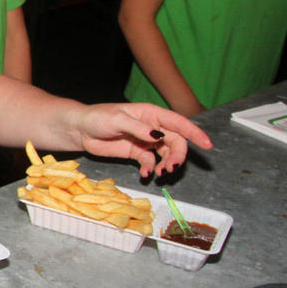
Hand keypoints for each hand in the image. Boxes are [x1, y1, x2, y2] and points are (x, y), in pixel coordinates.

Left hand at [69, 102, 212, 176]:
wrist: (79, 130)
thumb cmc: (97, 118)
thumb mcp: (118, 120)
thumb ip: (139, 128)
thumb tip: (159, 136)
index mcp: (151, 114)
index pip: (178, 122)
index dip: (194, 133)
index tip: (208, 144)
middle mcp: (152, 127)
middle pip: (175, 141)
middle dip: (178, 155)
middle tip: (172, 168)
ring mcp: (145, 140)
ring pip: (165, 153)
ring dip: (167, 163)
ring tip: (161, 173)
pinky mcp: (136, 152)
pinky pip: (150, 161)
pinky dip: (151, 168)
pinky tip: (146, 173)